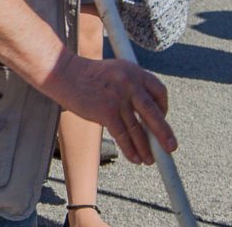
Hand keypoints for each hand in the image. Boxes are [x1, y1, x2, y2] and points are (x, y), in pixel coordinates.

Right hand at [46, 54, 175, 164]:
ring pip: (138, 129)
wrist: (61, 72)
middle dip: (164, 134)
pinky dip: (130, 149)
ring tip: (149, 159)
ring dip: (146, 148)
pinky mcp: (106, 111)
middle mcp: (130, 84)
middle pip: (154, 114)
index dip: (164, 108)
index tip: (162, 119)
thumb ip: (131, 86)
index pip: (160, 92)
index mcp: (134, 72)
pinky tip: (134, 158)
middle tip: (170, 148)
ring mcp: (119, 98)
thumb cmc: (86, 74)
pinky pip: (123, 135)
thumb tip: (145, 114)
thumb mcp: (114, 72)